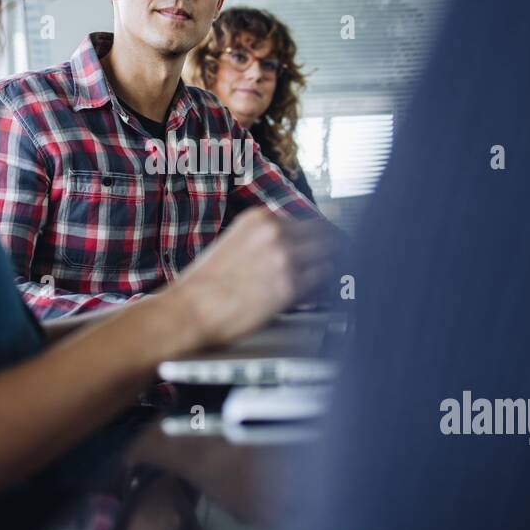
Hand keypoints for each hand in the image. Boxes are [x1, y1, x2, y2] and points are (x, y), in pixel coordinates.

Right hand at [168, 209, 336, 347]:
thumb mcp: (234, 244)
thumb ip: (264, 240)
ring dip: (331, 266)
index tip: (327, 243)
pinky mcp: (290, 286)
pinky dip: (325, 287)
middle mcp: (275, 232)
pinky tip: (320, 293)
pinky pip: (322, 281)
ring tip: (330, 277)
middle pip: (325, 233)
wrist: (190, 310)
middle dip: (334, 246)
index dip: (321, 234)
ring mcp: (285, 258)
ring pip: (328, 255)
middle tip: (340, 258)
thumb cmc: (205, 285)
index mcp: (259, 218)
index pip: (307, 219)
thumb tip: (291, 247)